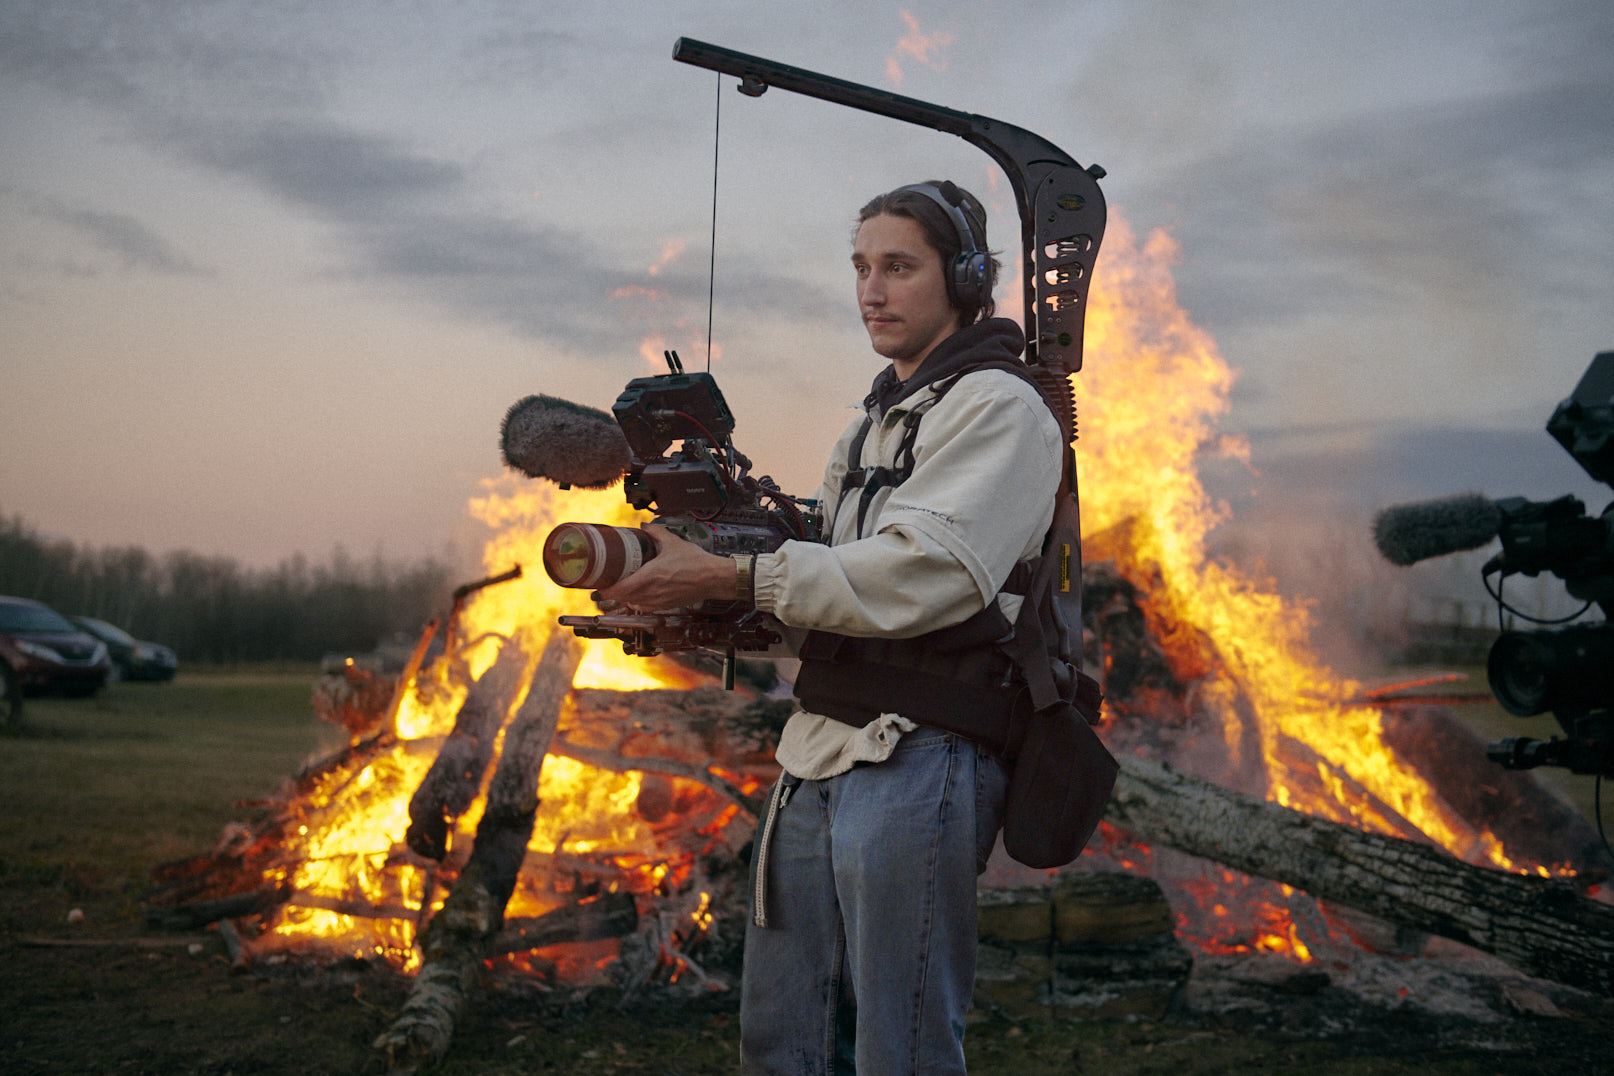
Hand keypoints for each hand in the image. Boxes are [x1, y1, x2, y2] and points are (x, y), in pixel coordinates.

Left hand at [595, 525, 736, 611]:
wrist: (713, 577)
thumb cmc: (696, 562)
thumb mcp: (674, 542)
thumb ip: (656, 532)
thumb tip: (645, 526)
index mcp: (651, 575)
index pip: (621, 589)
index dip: (607, 590)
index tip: (600, 586)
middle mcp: (653, 591)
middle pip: (624, 598)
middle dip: (614, 594)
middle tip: (607, 586)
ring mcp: (660, 600)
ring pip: (634, 604)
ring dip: (625, 599)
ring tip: (622, 590)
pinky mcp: (667, 605)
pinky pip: (646, 607)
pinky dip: (639, 603)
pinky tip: (639, 596)